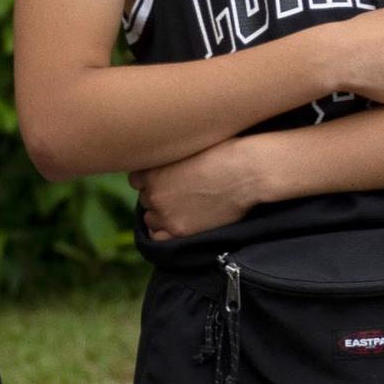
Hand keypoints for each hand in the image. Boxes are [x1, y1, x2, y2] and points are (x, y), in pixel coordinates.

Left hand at [134, 138, 266, 242]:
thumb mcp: (189, 146)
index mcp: (152, 170)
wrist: (247, 172)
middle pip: (146, 199)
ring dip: (161, 214)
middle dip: (159, 196)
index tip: (166, 180)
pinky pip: (159, 237)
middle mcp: (153, 193)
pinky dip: (165, 232)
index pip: (136, 180)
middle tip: (180, 194)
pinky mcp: (179, 229)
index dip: (152, 180)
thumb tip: (170, 164)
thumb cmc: (226, 152)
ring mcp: (165, 213)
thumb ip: (172, 157)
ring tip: (181, 209)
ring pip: (150, 218)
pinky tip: (177, 225)